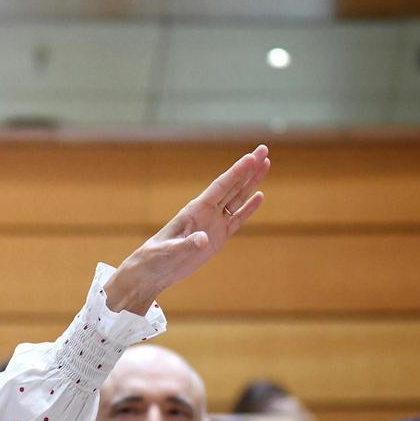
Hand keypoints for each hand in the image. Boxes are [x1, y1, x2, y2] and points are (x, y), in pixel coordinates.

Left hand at [105, 144, 269, 313]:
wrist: (154, 271)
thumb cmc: (156, 258)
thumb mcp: (170, 252)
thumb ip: (187, 245)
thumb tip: (204, 239)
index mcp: (195, 210)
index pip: (220, 186)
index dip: (237, 171)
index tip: (251, 157)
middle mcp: (206, 212)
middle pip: (232, 186)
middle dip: (248, 169)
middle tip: (263, 149)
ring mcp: (213, 223)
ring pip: (237, 198)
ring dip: (251, 182)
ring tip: (265, 164)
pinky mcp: (217, 237)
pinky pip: (237, 219)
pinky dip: (248, 208)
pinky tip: (259, 195)